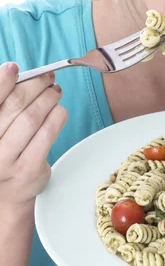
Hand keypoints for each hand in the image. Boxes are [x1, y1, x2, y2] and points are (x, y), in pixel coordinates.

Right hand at [0, 62, 67, 205]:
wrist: (5, 197)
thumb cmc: (1, 152)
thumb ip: (2, 104)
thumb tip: (16, 73)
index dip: (1, 81)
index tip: (14, 68)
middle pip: (14, 105)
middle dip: (34, 85)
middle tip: (47, 78)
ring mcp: (5, 160)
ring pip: (32, 117)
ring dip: (48, 98)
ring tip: (55, 92)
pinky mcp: (27, 170)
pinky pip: (47, 133)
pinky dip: (56, 116)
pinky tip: (59, 110)